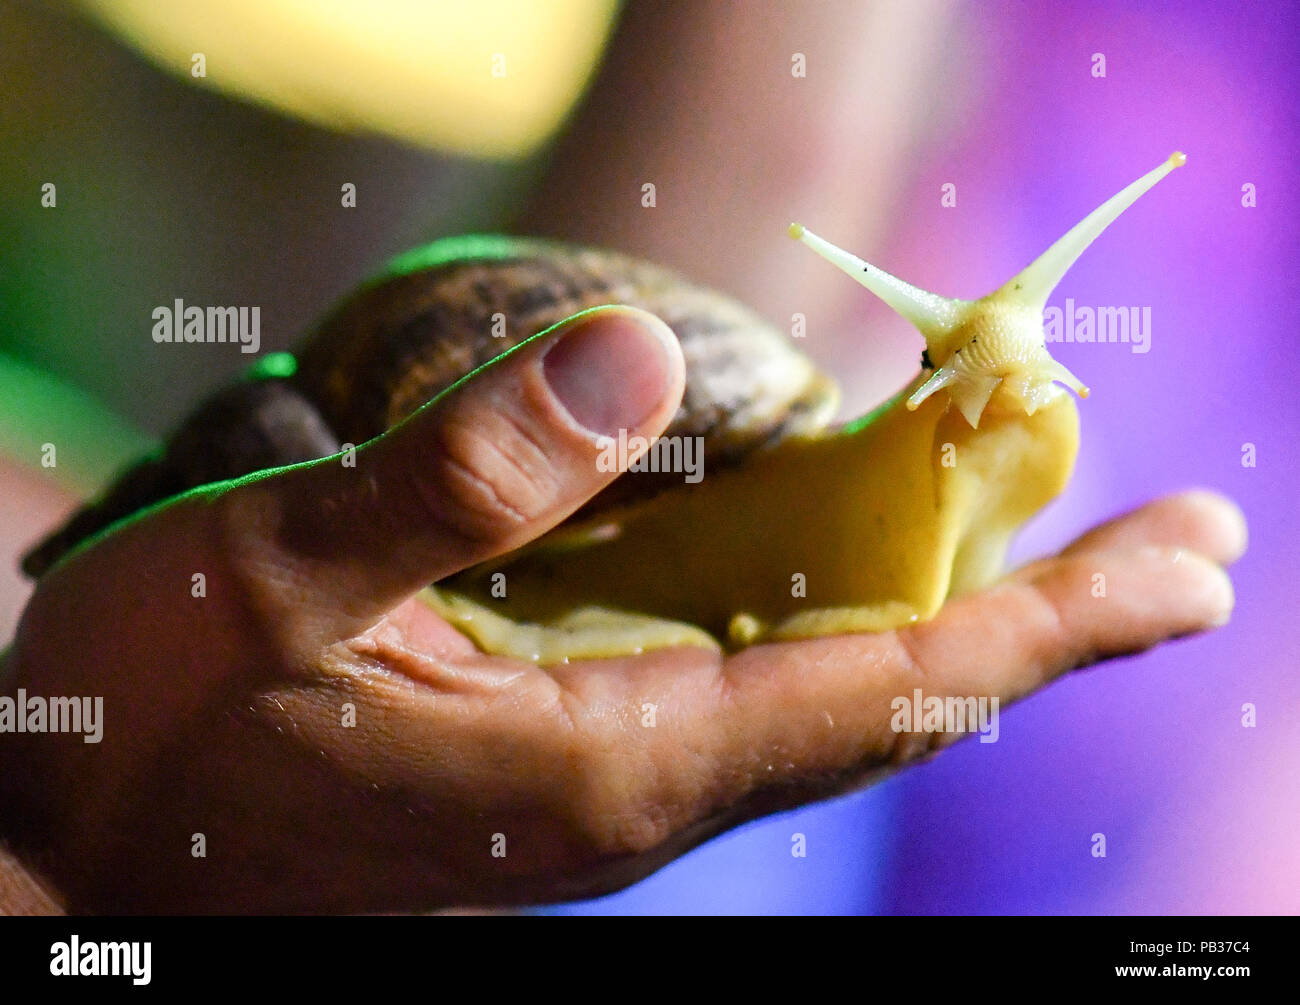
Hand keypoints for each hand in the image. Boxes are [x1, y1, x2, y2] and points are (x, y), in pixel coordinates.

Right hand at [0, 307, 1243, 913]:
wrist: (98, 861)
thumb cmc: (168, 737)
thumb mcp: (280, 583)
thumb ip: (452, 481)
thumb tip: (626, 359)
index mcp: (608, 757)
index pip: (887, 690)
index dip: (1049, 623)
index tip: (1185, 567)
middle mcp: (645, 775)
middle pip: (899, 692)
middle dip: (1052, 616)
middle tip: (1190, 545)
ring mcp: (614, 764)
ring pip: (833, 680)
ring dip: (962, 603)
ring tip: (1067, 531)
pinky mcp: (572, 741)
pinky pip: (748, 669)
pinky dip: (839, 603)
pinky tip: (868, 554)